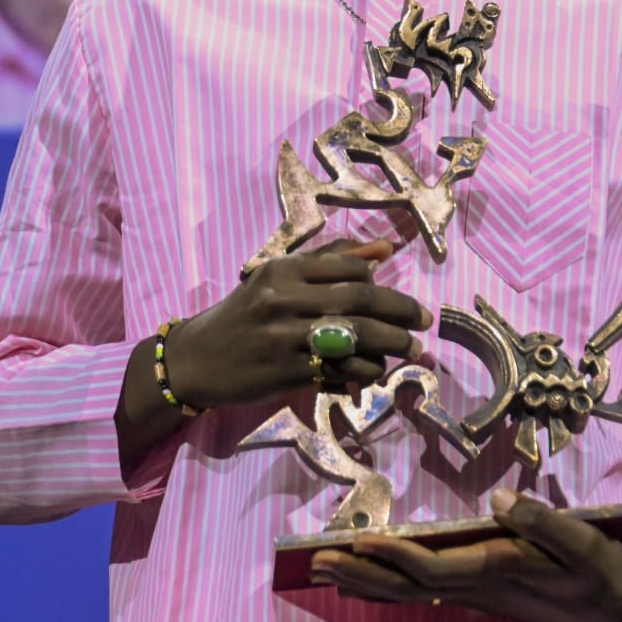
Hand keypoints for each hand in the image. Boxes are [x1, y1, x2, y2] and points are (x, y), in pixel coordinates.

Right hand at [157, 238, 431, 410]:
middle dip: (402, 311)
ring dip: (393, 344)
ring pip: (357, 337)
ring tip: (411, 349)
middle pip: (361, 300)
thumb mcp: (278, 278)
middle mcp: (285, 299)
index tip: (398, 296)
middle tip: (425, 320)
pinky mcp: (287, 372)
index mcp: (284, 269)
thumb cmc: (244, 314)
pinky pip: (341, 370)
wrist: (196, 359)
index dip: (382, 282)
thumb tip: (384, 248)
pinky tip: (374, 373)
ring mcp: (286, 337)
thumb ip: (330, 260)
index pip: (350, 267)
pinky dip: (365, 372)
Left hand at [309, 488, 621, 621]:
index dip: (395, 557)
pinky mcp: (479, 589)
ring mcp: (475, 592)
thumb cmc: (599, 570)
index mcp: (497, 571)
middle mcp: (477, 587)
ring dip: (366, 582)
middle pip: (408, 587)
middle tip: (315, 560)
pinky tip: (367, 581)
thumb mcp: (583, 543)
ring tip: (324, 570)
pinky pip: (422, 592)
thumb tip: (500, 499)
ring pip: (410, 594)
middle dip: (361, 574)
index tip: (359, 540)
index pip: (434, 568)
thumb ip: (544, 521)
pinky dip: (389, 586)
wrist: (615, 608)